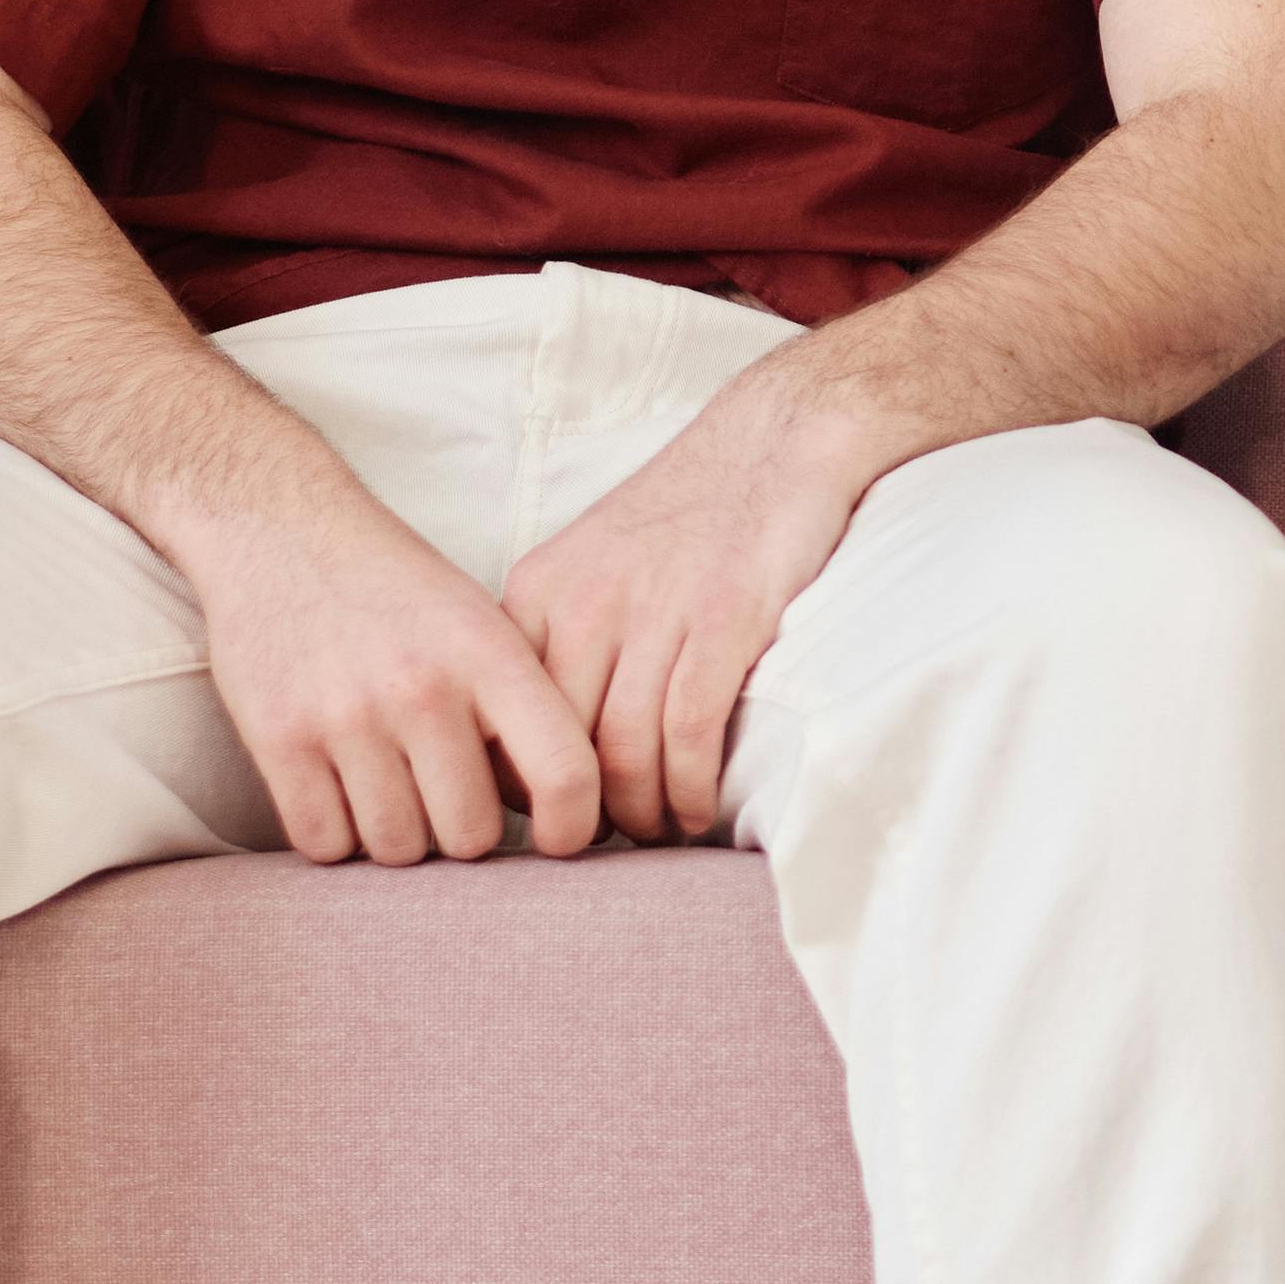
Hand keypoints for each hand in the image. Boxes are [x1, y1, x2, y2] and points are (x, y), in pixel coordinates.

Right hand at [180, 483, 604, 865]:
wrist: (281, 532)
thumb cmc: (398, 592)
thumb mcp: (482, 624)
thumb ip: (523, 708)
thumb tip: (560, 813)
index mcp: (491, 655)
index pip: (565, 773)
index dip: (572, 828)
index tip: (557, 839)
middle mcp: (424, 689)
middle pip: (471, 836)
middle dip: (463, 831)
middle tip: (446, 797)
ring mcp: (348, 718)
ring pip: (397, 849)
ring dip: (397, 836)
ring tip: (391, 788)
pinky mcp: (279, 741)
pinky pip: (324, 844)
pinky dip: (336, 836)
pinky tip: (341, 791)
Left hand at [496, 353, 898, 844]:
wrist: (780, 438)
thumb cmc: (691, 512)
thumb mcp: (593, 562)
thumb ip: (561, 641)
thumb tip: (541, 748)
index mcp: (538, 592)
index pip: (504, 722)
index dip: (526, 786)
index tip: (555, 816)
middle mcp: (585, 603)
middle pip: (561, 749)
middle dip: (584, 816)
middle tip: (611, 845)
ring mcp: (656, 612)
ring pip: (624, 755)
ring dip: (645, 814)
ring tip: (663, 831)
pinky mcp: (724, 620)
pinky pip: (689, 736)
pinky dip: (693, 790)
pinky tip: (703, 810)